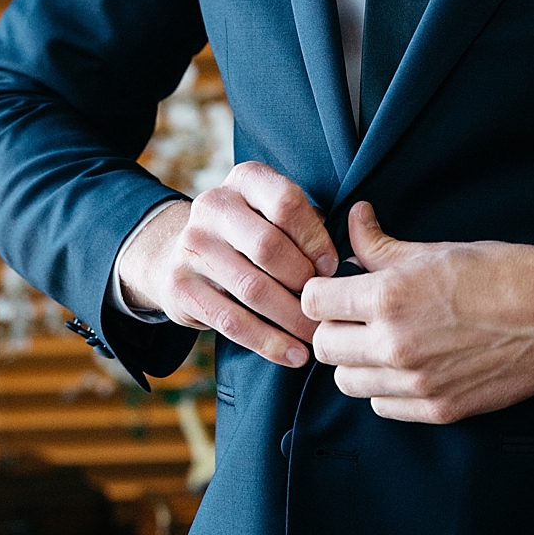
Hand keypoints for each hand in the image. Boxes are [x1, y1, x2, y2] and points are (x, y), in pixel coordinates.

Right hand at [116, 161, 336, 367]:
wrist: (183, 253)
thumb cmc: (253, 234)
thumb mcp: (277, 215)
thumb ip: (311, 227)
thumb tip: (354, 260)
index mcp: (245, 180)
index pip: (286, 203)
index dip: (315, 239)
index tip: (333, 267)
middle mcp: (213, 206)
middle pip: (268, 247)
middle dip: (303, 282)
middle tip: (326, 307)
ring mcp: (191, 246)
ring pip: (252, 288)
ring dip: (291, 319)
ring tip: (316, 336)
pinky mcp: (179, 286)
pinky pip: (231, 321)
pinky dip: (268, 342)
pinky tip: (293, 354)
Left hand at [301, 202, 533, 421]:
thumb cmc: (502, 273)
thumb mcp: (435, 249)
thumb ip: (381, 245)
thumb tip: (354, 220)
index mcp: (389, 297)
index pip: (313, 301)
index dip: (321, 291)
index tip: (335, 288)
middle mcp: (395, 345)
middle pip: (323, 346)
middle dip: (334, 326)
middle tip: (355, 314)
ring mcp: (416, 383)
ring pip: (347, 381)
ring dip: (355, 360)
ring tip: (380, 339)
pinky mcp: (439, 409)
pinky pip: (381, 406)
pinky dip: (384, 387)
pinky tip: (404, 364)